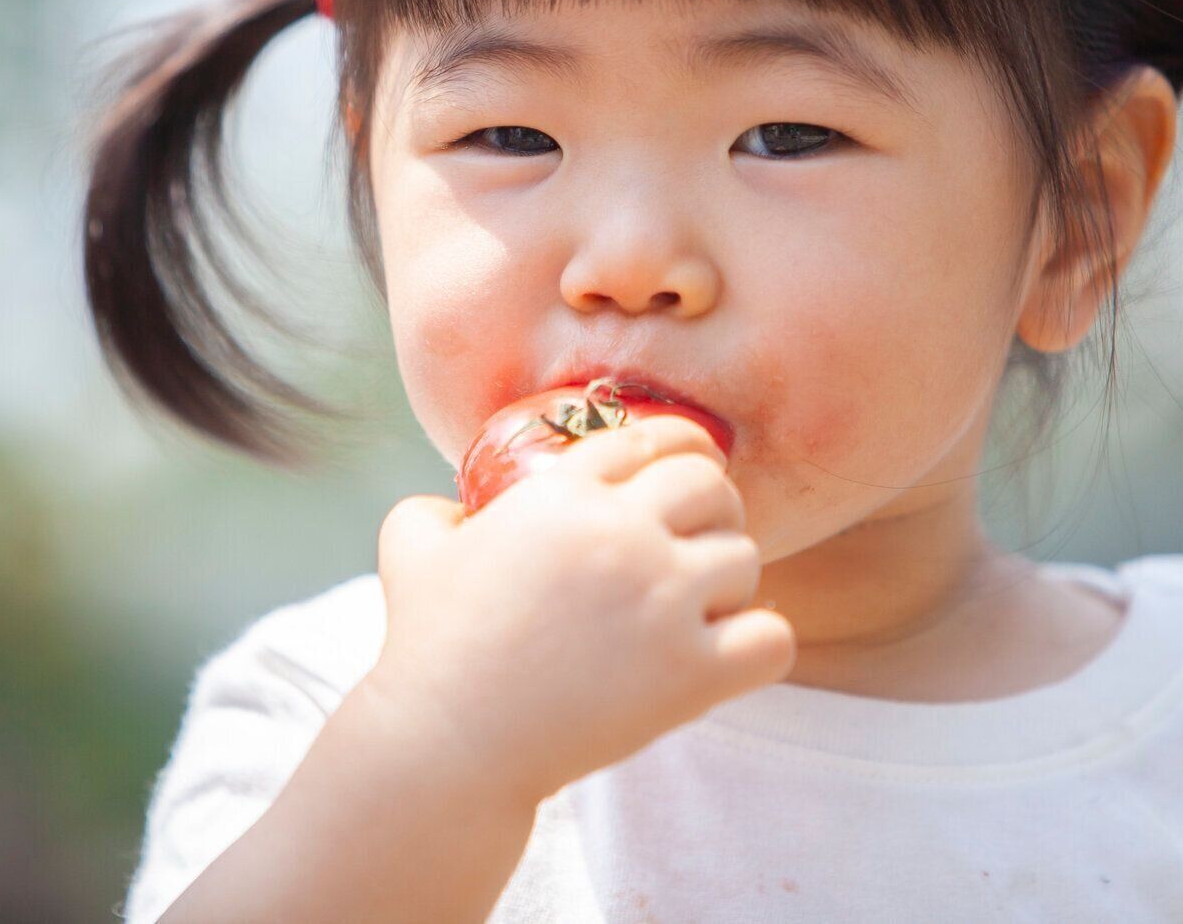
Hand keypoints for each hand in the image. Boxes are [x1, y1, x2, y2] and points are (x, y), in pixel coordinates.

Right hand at [361, 414, 796, 805]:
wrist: (449, 744)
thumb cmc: (428, 648)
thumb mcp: (411, 549)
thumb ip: (434, 507)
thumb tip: (455, 507)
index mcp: (562, 494)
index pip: (648, 438)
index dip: (675, 447)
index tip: (684, 467)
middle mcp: (621, 534)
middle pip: (711, 485)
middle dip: (711, 507)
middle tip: (698, 538)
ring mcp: (661, 603)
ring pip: (746, 557)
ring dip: (728, 580)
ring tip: (701, 606)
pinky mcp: (690, 674)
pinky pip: (772, 636)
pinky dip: (758, 643)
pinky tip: (726, 653)